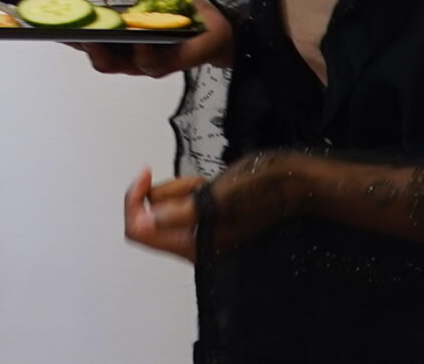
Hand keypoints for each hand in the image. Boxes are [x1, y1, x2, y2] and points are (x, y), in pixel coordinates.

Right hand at [60, 0, 233, 77]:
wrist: (210, 17)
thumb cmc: (170, 4)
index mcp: (113, 34)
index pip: (82, 38)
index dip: (63, 34)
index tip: (46, 26)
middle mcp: (123, 52)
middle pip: (94, 56)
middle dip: (80, 44)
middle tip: (69, 32)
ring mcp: (141, 61)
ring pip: (113, 64)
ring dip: (103, 50)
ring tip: (97, 35)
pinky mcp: (164, 65)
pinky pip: (147, 64)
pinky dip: (140, 51)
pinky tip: (139, 38)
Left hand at [125, 152, 306, 261]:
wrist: (290, 181)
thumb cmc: (260, 189)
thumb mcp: (215, 199)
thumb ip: (178, 213)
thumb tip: (145, 221)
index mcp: (192, 246)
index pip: (139, 231)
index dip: (134, 202)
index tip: (144, 176)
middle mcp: (192, 242)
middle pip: (150, 213)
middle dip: (170, 190)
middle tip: (197, 184)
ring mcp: (198, 228)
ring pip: (166, 201)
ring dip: (184, 185)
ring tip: (211, 185)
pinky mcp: (204, 214)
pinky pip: (181, 196)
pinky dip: (192, 185)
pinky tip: (215, 184)